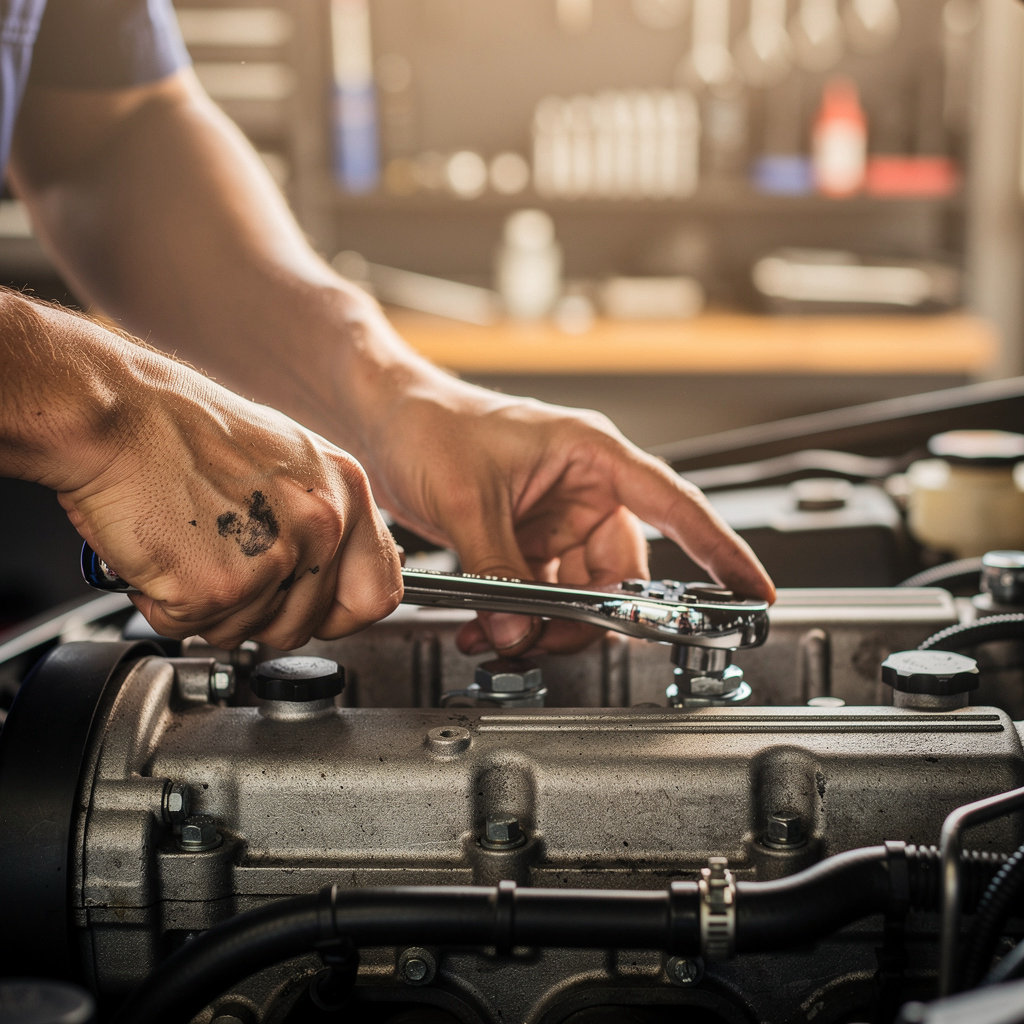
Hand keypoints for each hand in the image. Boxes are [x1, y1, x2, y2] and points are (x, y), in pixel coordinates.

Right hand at [59, 346, 401, 650]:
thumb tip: (329, 567)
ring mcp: (274, 559)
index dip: (338, 614)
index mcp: (347, 493)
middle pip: (303, 626)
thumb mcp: (286, 461)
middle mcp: (323, 527)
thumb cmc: (183, 429)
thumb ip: (319, 518)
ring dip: (205, 608)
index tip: (312, 612)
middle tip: (220, 569)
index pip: (378, 593)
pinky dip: (163, 604)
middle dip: (256, 615)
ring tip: (187, 548)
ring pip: (244, 633)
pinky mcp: (220, 586)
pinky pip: (192, 629)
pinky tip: (160, 555)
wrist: (117, 415)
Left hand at [359, 374, 774, 655]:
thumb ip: (499, 573)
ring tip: (503, 638)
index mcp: (593, 456)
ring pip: (579, 591)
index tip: (755, 591)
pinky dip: (522, 616)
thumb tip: (518, 633)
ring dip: (548, 624)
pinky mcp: (526, 539)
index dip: (721, 550)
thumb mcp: (470, 500)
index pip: (675, 505)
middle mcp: (584, 489)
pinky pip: (541, 591)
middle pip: (619, 572)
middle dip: (591, 617)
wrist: (384, 418)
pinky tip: (491, 629)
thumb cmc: (431, 422)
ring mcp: (556, 519)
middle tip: (553, 642)